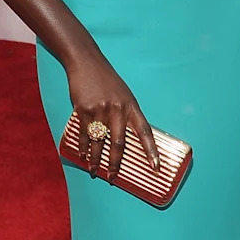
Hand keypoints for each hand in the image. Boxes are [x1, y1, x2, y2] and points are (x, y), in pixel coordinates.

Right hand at [65, 51, 159, 180]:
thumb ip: (126, 114)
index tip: (156, 167)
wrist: (86, 62)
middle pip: (119, 143)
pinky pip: (85, 134)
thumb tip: (128, 137)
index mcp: (131, 106)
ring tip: (95, 171)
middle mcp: (117, 109)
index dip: (151, 151)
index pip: (145, 132)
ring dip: (96, 159)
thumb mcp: (123, 95)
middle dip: (115, 164)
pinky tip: (83, 156)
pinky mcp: (83, 109)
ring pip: (99, 142)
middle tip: (113, 177)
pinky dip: (83, 148)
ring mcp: (100, 110)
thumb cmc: (106, 80)